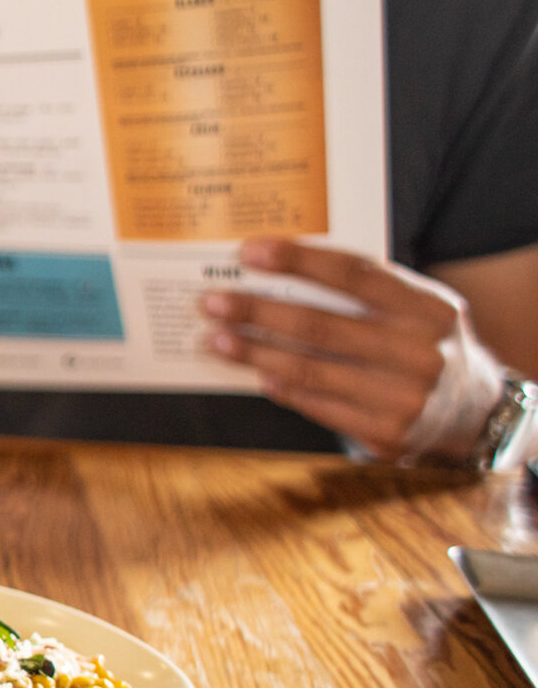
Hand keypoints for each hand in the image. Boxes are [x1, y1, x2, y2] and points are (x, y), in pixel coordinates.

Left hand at [200, 237, 502, 461]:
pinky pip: (318, 406)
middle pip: (321, 326)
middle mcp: (420, 353)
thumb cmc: (426, 345)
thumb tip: (283, 272)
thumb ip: (368, 291)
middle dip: (258, 312)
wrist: (475, 414)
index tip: (250, 252)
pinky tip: (255, 373)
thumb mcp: (418, 309)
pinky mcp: (385, 435)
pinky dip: (282, 388)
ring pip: (311, 370)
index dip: (299, 260)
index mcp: (430, 309)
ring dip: (255, 353)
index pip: (355, 275)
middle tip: (213, 302)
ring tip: (216, 339)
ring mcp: (404, 398)